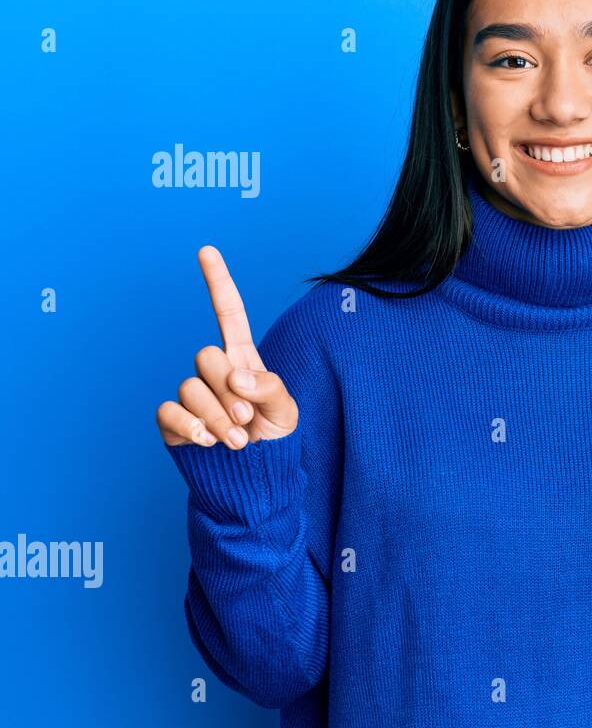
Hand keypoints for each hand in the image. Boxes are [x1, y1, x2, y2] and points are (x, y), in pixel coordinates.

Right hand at [156, 245, 298, 448]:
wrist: (253, 477)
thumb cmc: (273, 437)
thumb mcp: (287, 411)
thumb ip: (270, 388)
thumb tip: (236, 377)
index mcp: (243, 359)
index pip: (228, 314)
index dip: (218, 283)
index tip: (207, 250)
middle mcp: (213, 371)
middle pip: (206, 357)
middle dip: (231, 392)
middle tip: (249, 420)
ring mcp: (191, 394)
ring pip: (191, 388)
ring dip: (219, 419)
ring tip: (238, 441)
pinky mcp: (173, 421)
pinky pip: (169, 412)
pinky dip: (191, 428)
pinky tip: (208, 442)